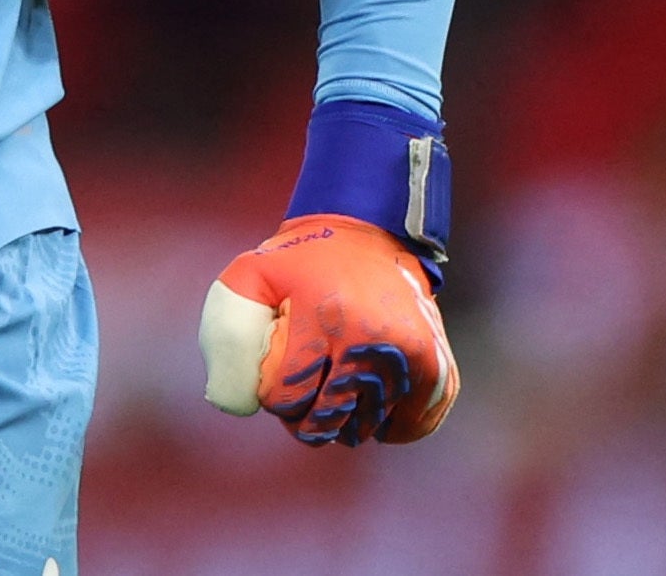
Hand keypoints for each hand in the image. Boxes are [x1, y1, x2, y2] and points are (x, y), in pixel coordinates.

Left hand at [201, 215, 458, 446]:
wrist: (372, 235)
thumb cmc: (302, 263)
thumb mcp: (252, 276)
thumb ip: (227, 336)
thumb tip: (235, 404)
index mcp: (326, 318)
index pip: (286, 399)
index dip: (272, 390)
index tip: (279, 362)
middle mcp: (375, 341)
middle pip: (325, 423)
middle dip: (304, 411)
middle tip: (306, 377)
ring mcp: (413, 358)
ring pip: (363, 430)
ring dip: (343, 415)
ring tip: (338, 372)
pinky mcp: (438, 370)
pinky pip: (406, 428)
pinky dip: (385, 422)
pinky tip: (370, 391)